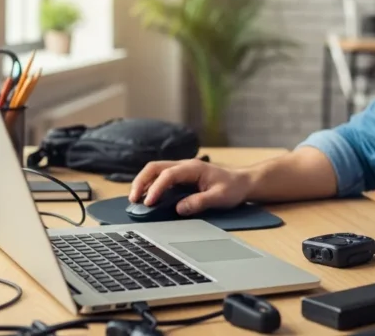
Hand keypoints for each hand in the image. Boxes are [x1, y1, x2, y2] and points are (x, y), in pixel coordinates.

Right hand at [128, 159, 251, 215]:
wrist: (241, 182)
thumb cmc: (232, 188)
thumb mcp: (220, 197)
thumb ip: (200, 202)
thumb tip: (179, 208)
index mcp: (193, 168)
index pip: (169, 174)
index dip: (156, 188)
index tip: (149, 202)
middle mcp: (184, 165)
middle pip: (155, 167)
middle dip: (141, 182)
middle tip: (133, 199)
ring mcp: (181, 170)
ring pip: (154, 171)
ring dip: (143, 183)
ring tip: (135, 200)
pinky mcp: (180, 177)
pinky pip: (160, 178)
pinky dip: (149, 186)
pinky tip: (146, 198)